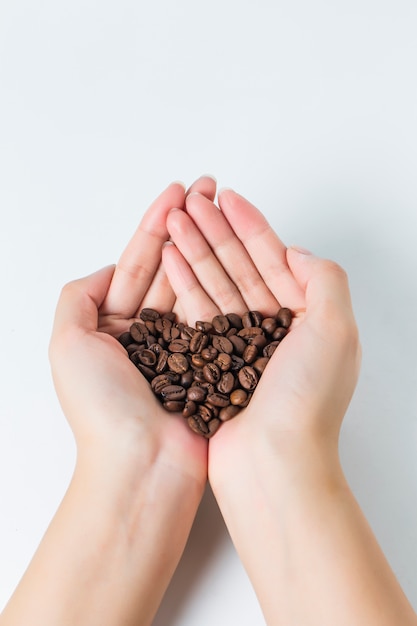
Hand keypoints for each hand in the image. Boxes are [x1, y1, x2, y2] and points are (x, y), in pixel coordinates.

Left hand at [49, 177, 216, 483]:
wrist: (144, 465)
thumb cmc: (103, 411)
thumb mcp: (67, 343)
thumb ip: (79, 297)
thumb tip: (109, 270)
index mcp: (110, 327)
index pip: (135, 264)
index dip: (154, 226)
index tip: (176, 194)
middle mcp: (147, 333)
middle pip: (168, 266)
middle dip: (186, 225)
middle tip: (208, 189)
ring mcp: (182, 346)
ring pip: (194, 284)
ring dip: (206, 245)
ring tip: (222, 209)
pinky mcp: (210, 360)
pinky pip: (214, 313)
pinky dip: (222, 283)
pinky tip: (231, 252)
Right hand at [162, 188, 360, 470]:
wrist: (272, 463)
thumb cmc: (306, 404)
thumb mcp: (335, 329)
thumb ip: (324, 280)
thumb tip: (296, 252)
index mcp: (305, 318)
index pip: (274, 259)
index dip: (251, 225)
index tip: (228, 197)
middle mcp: (273, 330)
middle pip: (240, 267)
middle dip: (216, 231)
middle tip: (192, 200)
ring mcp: (240, 345)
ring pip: (215, 286)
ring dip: (194, 251)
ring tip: (174, 221)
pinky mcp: (212, 361)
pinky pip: (197, 314)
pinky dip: (184, 284)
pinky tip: (171, 260)